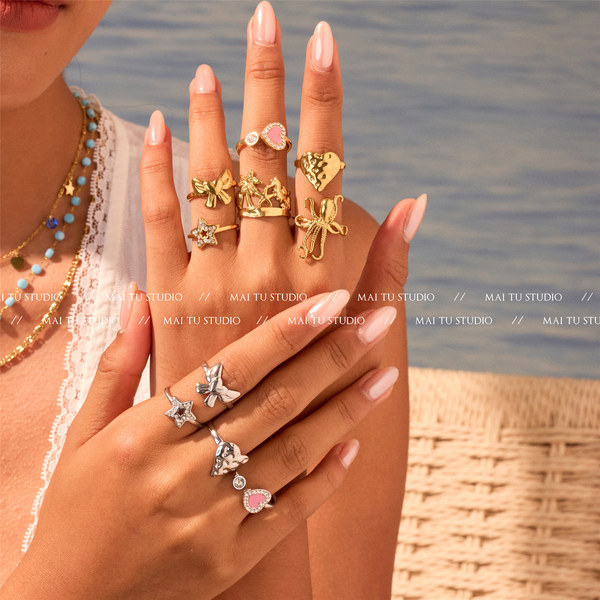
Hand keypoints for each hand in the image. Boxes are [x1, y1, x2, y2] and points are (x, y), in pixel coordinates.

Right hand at [1, 290, 398, 599]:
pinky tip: (354, 445)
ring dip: (344, 411)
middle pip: (274, 403)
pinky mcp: (230, 559)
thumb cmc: (76, 508)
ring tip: (385, 375)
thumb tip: (142, 297)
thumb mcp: (83, 432)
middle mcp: (180, 473)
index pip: (231, 371)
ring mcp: (209, 520)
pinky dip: (325, 478)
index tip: (332, 299)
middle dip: (332, 357)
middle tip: (379, 321)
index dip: (286, 331)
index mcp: (144, 434)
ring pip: (293, 453)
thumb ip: (119, 363)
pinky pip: (289, 512)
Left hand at [139, 2, 423, 393]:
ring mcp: (216, 279)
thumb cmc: (315, 392)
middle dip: (267, 84)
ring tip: (209, 67)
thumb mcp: (366, 333)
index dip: (324, 101)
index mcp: (322, 273)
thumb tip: (416, 202)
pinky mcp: (171, 296)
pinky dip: (157, 171)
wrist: (249, 452)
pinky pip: (160, 221)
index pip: (326, 167)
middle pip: (268, 158)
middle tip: (264, 23)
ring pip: (213, 179)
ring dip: (211, 116)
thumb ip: (390, 265)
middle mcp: (270, 267)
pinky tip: (158, 125)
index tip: (324, 43)